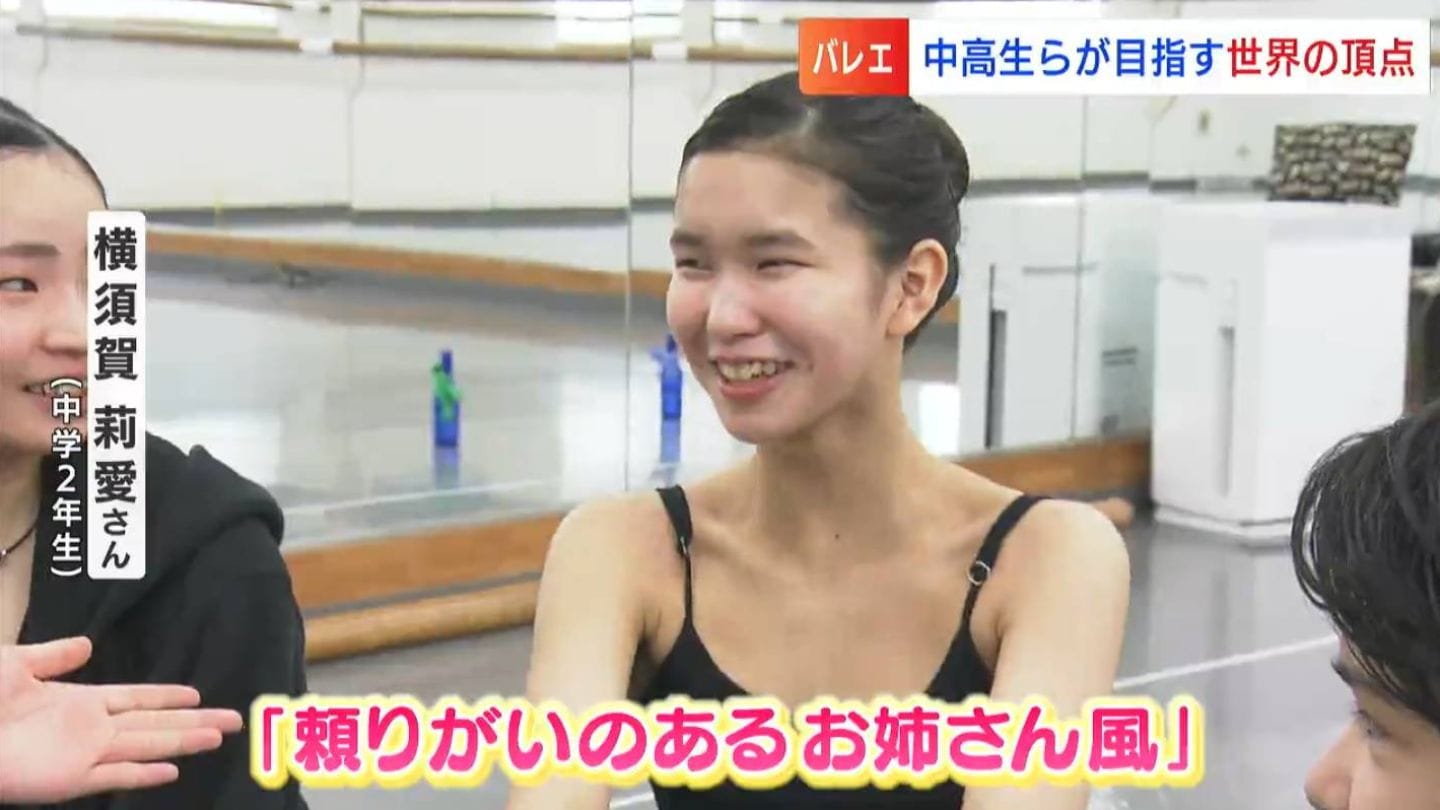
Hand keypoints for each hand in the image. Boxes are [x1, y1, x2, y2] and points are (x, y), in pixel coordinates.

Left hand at [0, 636, 243, 802]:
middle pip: (153, 723)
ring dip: (182, 742)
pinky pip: (117, 776)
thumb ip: (53, 656)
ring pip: (147, 746)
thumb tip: (88, 644)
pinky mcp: (71, 779)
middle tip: (232, 720)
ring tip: (219, 738)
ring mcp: (84, 754)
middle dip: (192, 721)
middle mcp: (90, 728)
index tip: (195, 694)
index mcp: (78, 700)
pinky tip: (172, 772)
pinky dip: (144, 775)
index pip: (134, 697)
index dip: (164, 696)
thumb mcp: (16, 664)